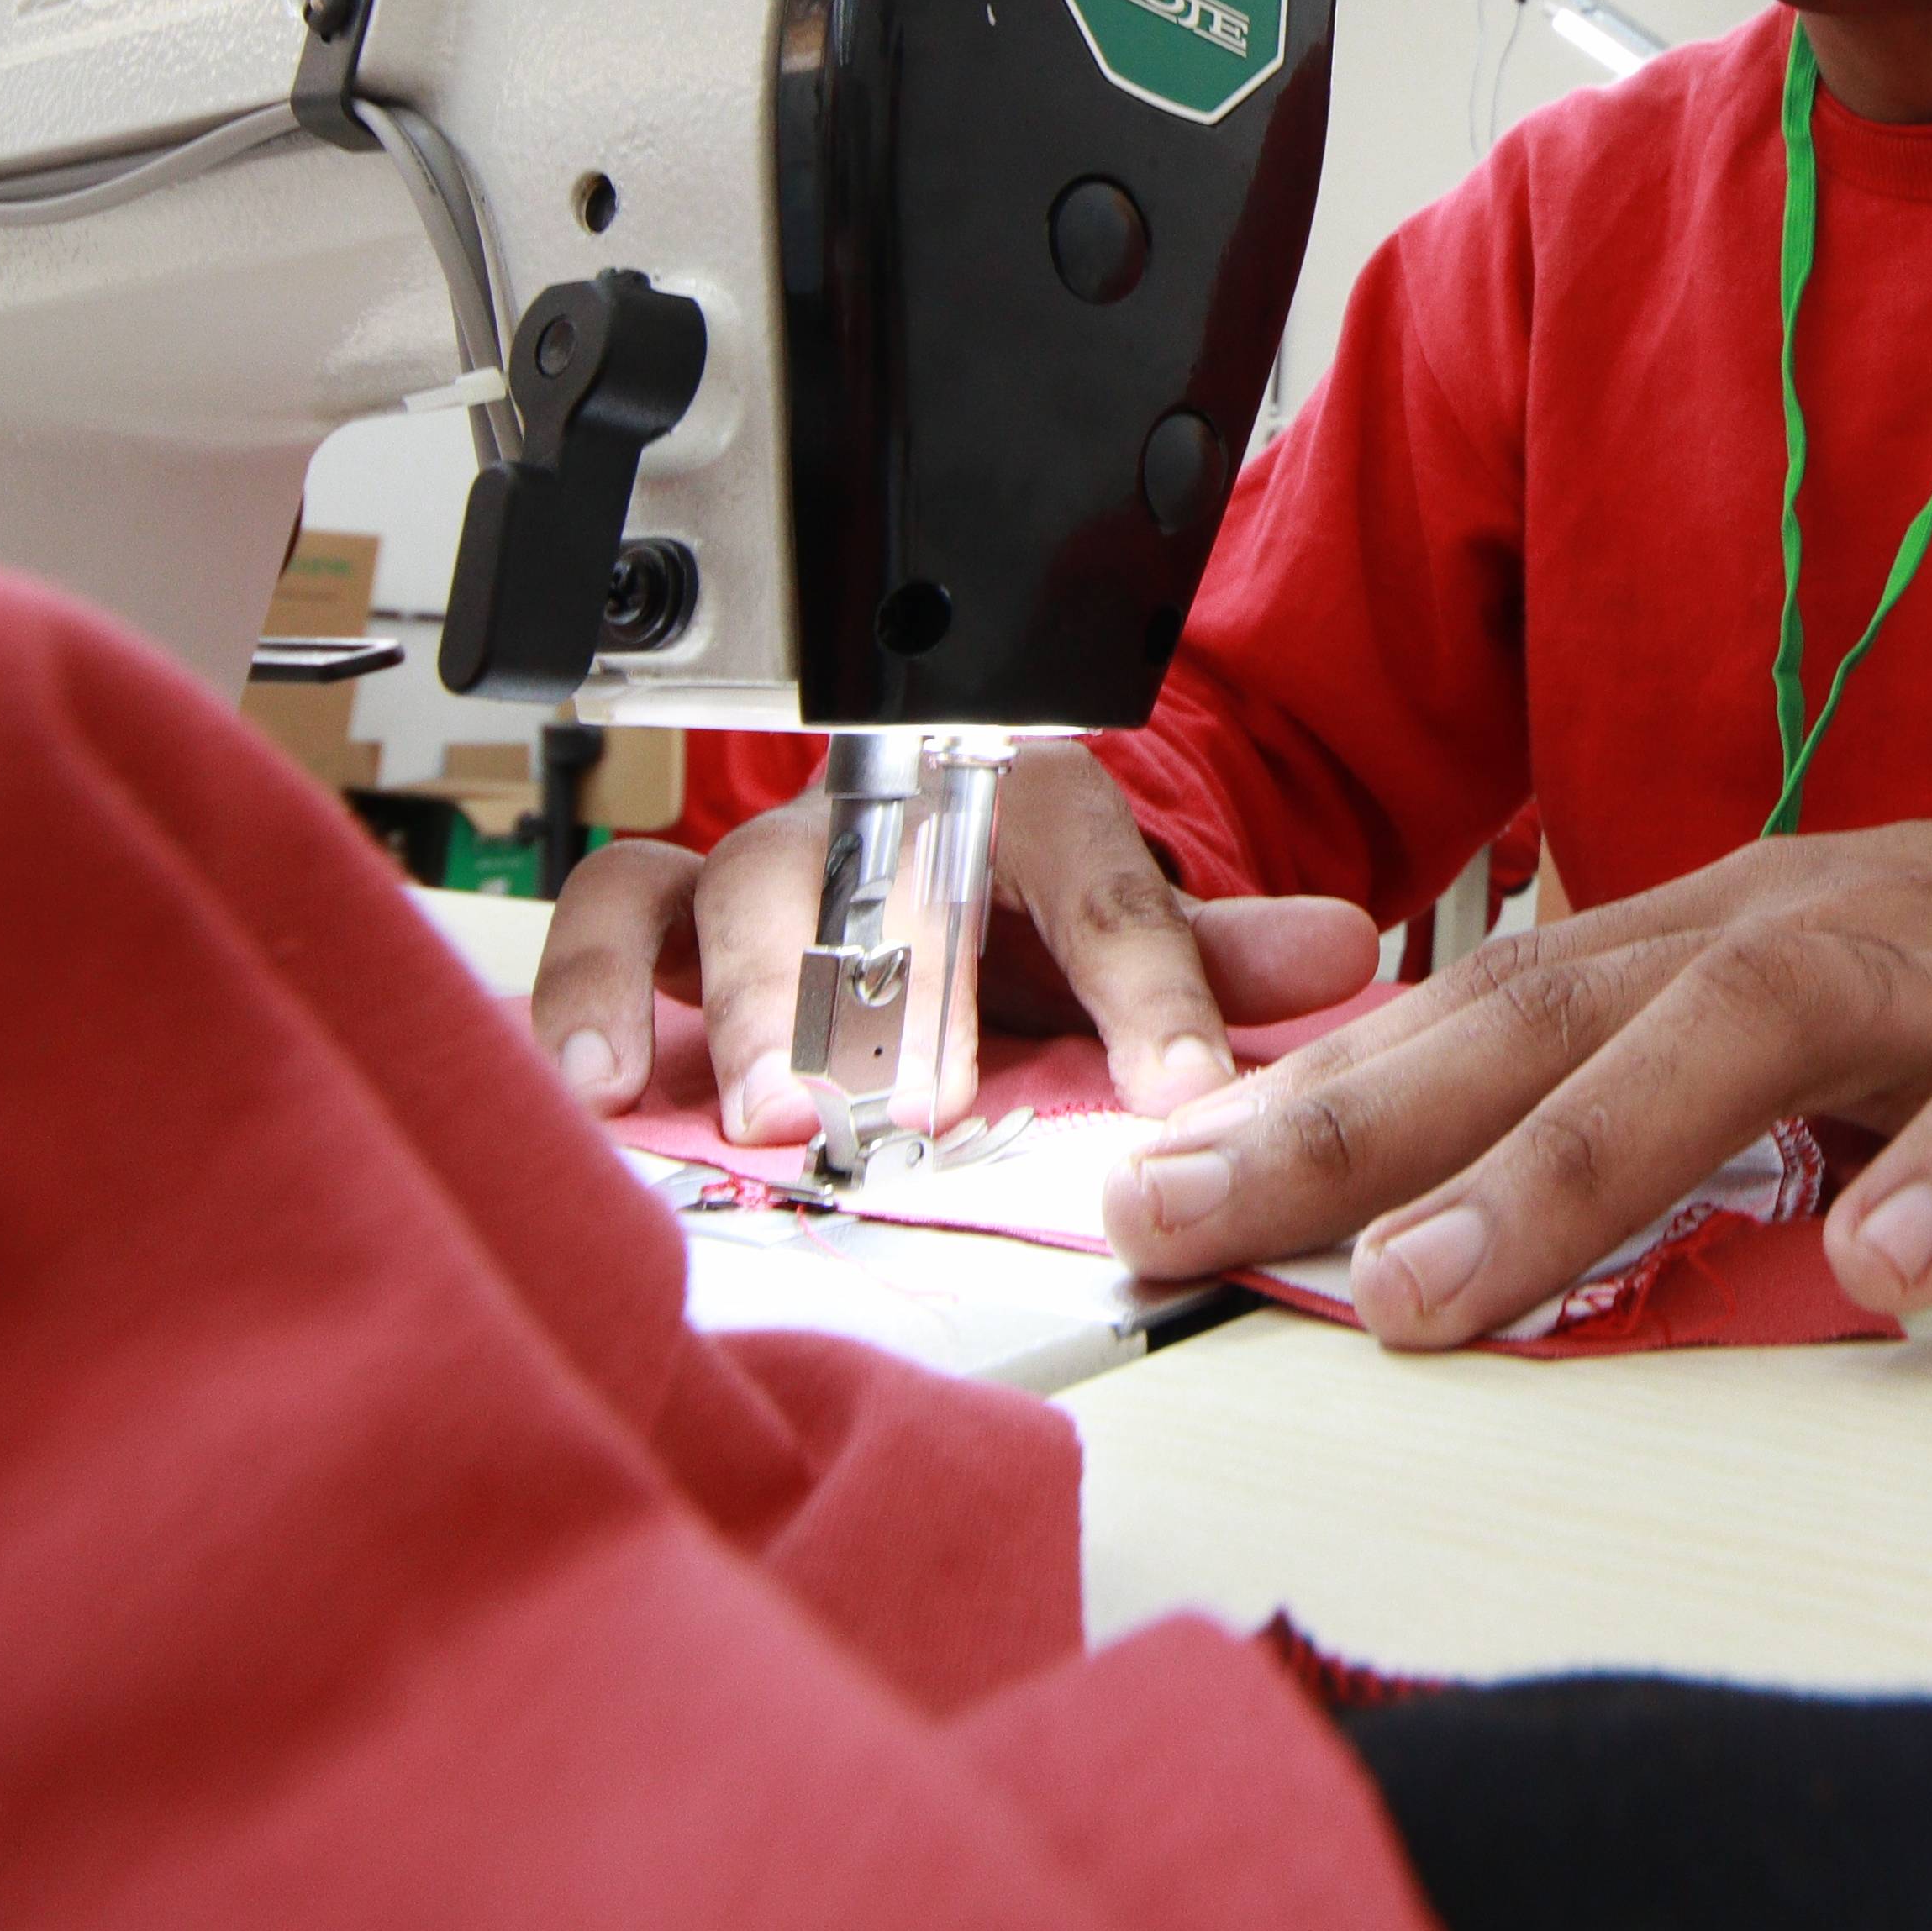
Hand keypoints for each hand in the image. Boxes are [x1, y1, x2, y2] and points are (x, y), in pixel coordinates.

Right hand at [529, 741, 1379, 1140]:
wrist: (885, 893)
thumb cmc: (1001, 932)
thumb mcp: (1114, 951)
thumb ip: (1212, 960)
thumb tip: (1341, 951)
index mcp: (1025, 821)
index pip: (1100, 883)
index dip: (1149, 986)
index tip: (1182, 1091)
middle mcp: (887, 825)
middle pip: (896, 877)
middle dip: (910, 991)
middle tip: (931, 1101)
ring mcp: (762, 863)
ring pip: (740, 892)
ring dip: (753, 1004)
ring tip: (773, 1110)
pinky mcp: (656, 913)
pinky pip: (605, 917)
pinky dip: (591, 993)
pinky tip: (605, 1086)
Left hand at [1095, 784, 1931, 1346]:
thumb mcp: (1800, 1024)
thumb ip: (1641, 1096)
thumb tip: (1430, 1195)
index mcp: (1708, 931)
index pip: (1470, 1015)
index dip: (1301, 1097)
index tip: (1142, 1184)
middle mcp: (1800, 928)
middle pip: (1547, 1015)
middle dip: (1358, 1125)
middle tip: (1196, 1225)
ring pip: (1747, 1035)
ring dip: (1582, 1162)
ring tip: (1444, 1291)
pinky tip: (1881, 1272)